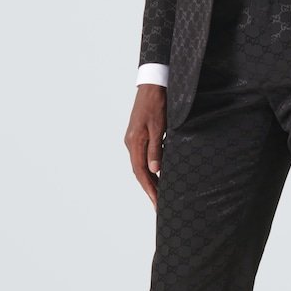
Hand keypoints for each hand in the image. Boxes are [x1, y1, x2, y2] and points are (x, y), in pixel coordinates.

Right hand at [126, 84, 166, 208]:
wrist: (153, 84)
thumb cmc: (158, 103)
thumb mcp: (159, 126)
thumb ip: (156, 148)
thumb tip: (155, 170)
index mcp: (135, 142)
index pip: (141, 172)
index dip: (150, 189)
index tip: (157, 203)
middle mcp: (131, 143)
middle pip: (139, 172)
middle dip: (149, 189)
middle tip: (159, 206)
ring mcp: (134, 139)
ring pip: (141, 165)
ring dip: (150, 181)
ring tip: (159, 195)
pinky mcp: (139, 135)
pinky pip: (143, 157)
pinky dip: (150, 169)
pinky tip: (158, 175)